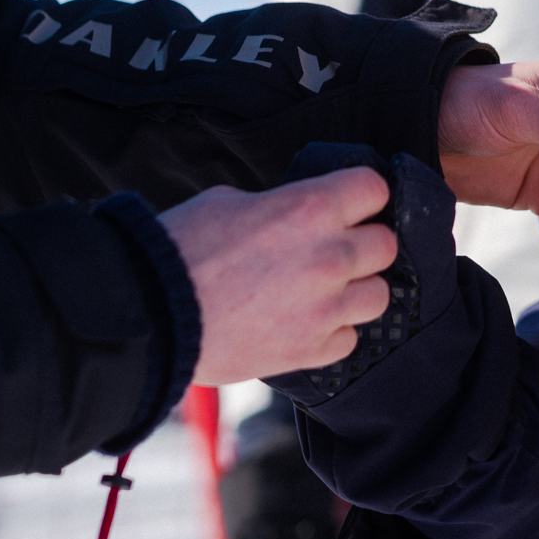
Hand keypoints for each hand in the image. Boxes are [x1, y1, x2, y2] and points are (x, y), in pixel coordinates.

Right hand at [158, 168, 397, 383]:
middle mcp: (329, 256)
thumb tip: (287, 212)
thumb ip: (275, 205)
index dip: (362, 195)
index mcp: (310, 208)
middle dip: (363, 243)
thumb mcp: (228, 202)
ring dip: (356, 290)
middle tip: (335, 248)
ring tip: (323, 290)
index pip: (376, 188)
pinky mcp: (311, 350)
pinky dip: (331, 332)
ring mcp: (324, 307)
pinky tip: (304, 322)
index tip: (351, 203)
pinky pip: (348, 338)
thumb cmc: (179, 252)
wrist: (151, 315)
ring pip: (379, 295)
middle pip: (386, 244)